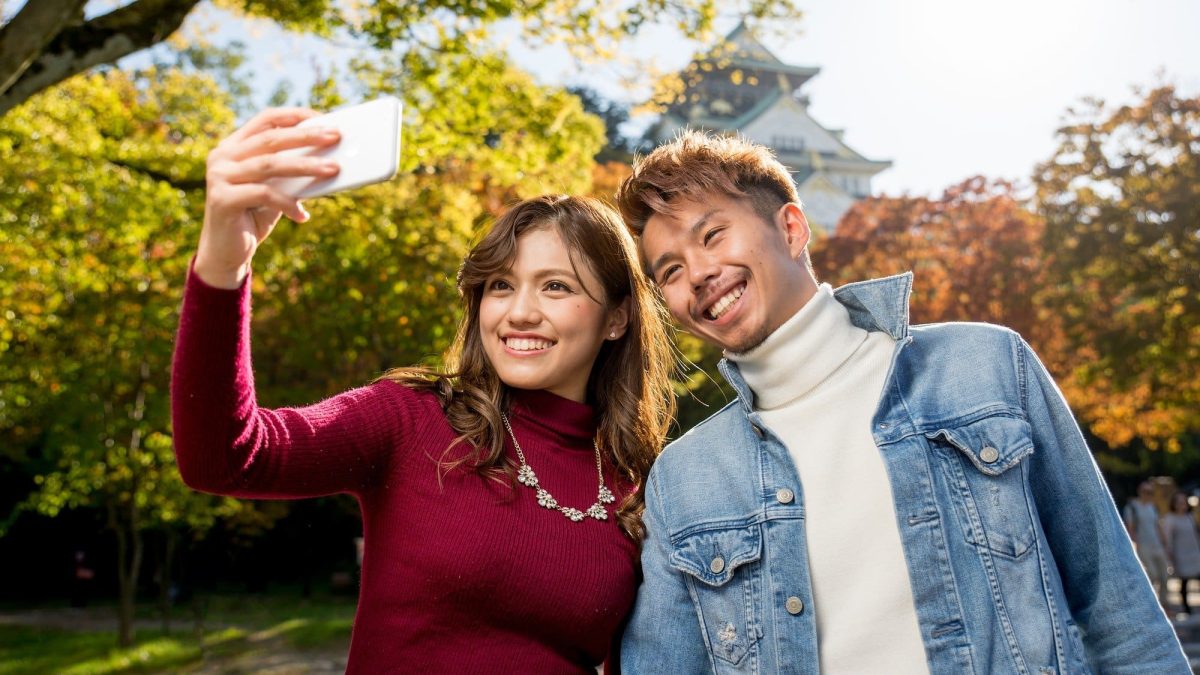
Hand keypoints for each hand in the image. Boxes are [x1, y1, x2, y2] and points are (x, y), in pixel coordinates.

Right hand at [194, 107, 340, 287]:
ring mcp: (219, 176)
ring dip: (306, 166)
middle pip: (271, 139)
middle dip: (306, 137)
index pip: (266, 120)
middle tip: (336, 136)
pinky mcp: (222, 199)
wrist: (225, 252)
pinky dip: (288, 204)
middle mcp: (222, 156)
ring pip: (270, 164)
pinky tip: (303, 215)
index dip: (295, 115)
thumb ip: (289, 172)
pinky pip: (264, 195)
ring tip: (333, 169)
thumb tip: (329, 158)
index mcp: (233, 146)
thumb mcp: (274, 188)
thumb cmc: (254, 216)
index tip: (323, 117)